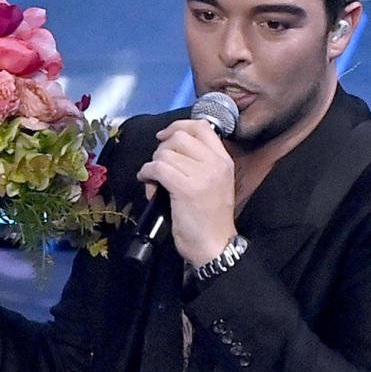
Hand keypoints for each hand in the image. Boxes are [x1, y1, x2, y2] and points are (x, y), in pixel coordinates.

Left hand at [140, 116, 239, 269]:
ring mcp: (202, 175)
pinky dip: (146, 173)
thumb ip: (199, 163)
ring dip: (153, 164)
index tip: (164, 136)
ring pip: (166, 153)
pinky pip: (158, 168)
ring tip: (153, 180)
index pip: (201, 127)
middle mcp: (215, 163)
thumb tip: (168, 150)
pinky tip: (146, 181)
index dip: (178, 126)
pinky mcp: (186, 188)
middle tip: (158, 166)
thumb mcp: (214, 183)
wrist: (214, 245)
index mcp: (224, 160)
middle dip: (162, 149)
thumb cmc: (210, 219)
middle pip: (180, 137)